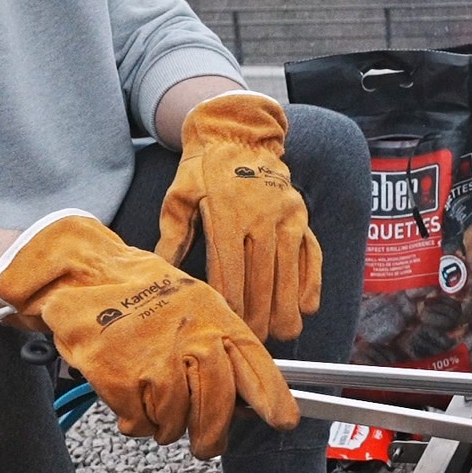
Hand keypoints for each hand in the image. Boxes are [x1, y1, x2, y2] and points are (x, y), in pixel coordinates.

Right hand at [0, 211, 296, 458]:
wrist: (84, 275)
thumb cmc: (139, 291)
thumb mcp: (196, 304)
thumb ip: (222, 345)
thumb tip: (246, 395)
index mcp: (216, 321)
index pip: (256, 367)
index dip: (273, 399)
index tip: (283, 420)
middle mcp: (192, 342)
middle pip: (217, 409)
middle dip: (212, 436)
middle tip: (205, 444)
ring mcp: (157, 363)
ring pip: (176, 422)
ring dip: (165, 423)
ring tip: (152, 399)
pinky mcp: (122, 380)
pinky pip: (140, 423)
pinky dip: (134, 419)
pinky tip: (129, 395)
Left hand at [154, 91, 322, 340]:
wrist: (239, 133)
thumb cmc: (204, 168)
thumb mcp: (180, 194)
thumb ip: (172, 234)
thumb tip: (160, 269)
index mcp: (227, 212)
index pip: (230, 267)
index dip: (232, 301)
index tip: (231, 324)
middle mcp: (261, 215)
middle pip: (263, 275)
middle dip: (260, 313)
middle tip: (255, 339)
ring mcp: (286, 215)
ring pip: (289, 268)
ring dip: (287, 305)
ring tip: (284, 334)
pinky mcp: (301, 214)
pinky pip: (311, 252)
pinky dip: (311, 281)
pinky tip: (307, 307)